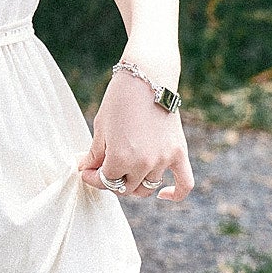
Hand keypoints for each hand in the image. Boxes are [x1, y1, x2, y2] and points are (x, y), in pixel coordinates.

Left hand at [80, 71, 193, 201]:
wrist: (147, 77)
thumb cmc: (119, 99)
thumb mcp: (100, 127)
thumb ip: (95, 154)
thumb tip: (87, 170)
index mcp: (119, 159)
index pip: (105, 181)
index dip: (92, 177)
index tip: (86, 170)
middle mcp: (143, 164)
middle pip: (125, 188)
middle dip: (111, 180)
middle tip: (105, 168)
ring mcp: (163, 160)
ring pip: (147, 187)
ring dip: (134, 182)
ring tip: (125, 170)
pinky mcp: (179, 153)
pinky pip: (184, 184)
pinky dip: (175, 194)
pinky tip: (163, 195)